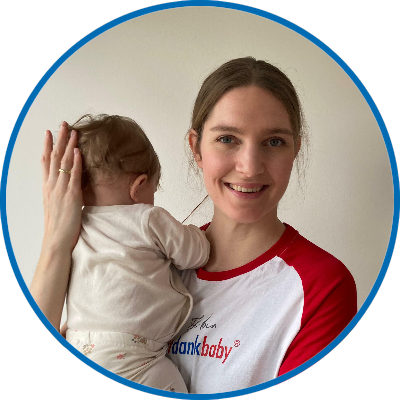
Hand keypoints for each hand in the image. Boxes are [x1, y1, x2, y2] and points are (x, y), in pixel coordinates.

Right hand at [41, 121, 82, 252]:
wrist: (56, 241)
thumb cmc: (57, 225)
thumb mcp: (54, 205)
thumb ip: (58, 192)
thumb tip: (64, 185)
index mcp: (47, 187)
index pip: (45, 161)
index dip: (47, 145)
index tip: (49, 132)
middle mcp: (52, 185)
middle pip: (54, 157)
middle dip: (58, 139)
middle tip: (63, 124)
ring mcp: (61, 190)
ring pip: (64, 163)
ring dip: (69, 145)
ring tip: (73, 131)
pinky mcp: (71, 196)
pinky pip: (74, 176)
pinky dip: (76, 162)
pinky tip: (79, 151)